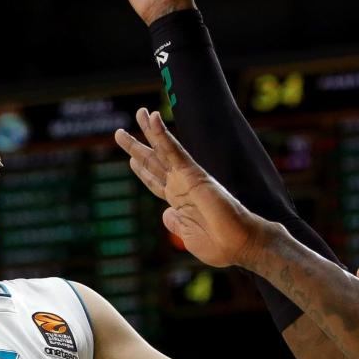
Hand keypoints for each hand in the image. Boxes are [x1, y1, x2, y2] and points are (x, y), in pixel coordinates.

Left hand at [115, 108, 271, 268]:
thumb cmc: (219, 245)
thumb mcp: (188, 236)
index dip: (142, 171)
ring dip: (149, 131)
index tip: (130, 160)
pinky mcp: (193, 173)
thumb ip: (175, 223)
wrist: (239, 245)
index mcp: (179, 202)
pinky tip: (153, 119)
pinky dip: (162, 134)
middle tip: (119, 133)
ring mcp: (186, 178)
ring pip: (163, 150)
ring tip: (139, 112)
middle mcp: (181, 186)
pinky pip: (174, 150)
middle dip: (137, 146)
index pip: (155, 182)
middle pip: (154, 162)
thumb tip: (166, 214)